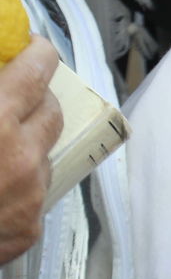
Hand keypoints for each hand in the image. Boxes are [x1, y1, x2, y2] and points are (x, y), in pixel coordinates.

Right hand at [0, 37, 61, 263]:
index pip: (38, 70)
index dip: (37, 54)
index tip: (32, 48)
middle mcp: (21, 159)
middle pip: (51, 110)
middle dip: (35, 98)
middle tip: (11, 95)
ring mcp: (29, 197)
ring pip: (44, 152)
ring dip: (26, 142)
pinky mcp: (28, 230)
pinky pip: (34, 193)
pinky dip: (17, 183)